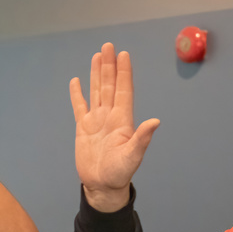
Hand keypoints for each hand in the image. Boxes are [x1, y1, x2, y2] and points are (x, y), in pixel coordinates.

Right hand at [69, 43, 159, 211]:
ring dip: (97, 74)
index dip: (124, 72)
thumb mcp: (132, 156)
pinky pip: (79, 106)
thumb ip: (142, 138)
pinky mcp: (83, 128)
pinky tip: (77, 81)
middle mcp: (110, 116)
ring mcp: (96, 120)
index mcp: (122, 120)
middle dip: (109, 65)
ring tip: (97, 56)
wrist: (102, 185)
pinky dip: (77, 94)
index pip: (123, 90)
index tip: (123, 54)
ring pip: (96, 91)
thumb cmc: (119, 173)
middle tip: (108, 46)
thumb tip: (155, 122)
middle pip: (109, 85)